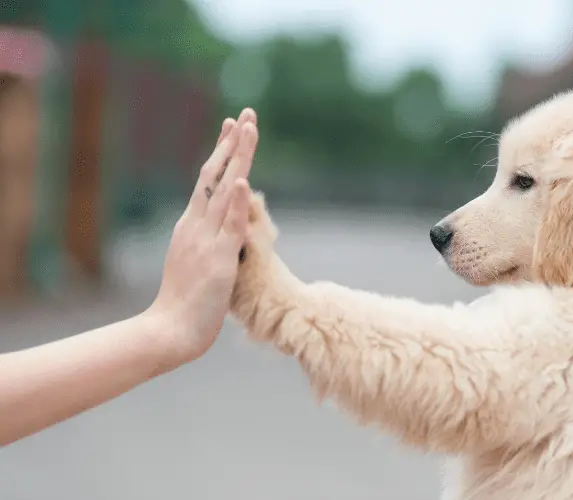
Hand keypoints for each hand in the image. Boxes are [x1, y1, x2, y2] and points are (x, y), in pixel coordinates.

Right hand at [148, 109, 258, 364]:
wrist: (169, 331)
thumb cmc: (183, 302)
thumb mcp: (195, 262)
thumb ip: (206, 243)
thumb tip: (217, 233)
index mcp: (192, 225)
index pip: (209, 180)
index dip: (223, 153)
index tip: (234, 128)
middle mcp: (196, 225)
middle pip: (215, 175)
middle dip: (233, 143)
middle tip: (247, 114)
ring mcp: (206, 240)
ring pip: (224, 191)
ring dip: (237, 158)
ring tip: (248, 129)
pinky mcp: (218, 260)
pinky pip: (229, 226)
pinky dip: (235, 202)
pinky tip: (241, 179)